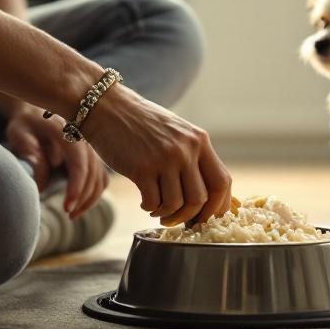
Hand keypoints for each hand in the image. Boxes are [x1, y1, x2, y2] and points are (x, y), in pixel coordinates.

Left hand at [5, 104, 108, 218]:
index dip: (76, 186)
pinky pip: (100, 179)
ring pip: (100, 177)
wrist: (36, 111)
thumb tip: (40, 180)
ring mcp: (91, 148)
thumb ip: (28, 152)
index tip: (67, 207)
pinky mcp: (92, 157)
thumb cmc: (25, 124)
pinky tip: (79, 205)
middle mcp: (84, 138)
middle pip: (93, 172)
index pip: (79, 161)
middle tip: (68, 215)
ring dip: (90, 199)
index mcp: (66, 130)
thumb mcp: (18, 133)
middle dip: (83, 198)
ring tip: (72, 214)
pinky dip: (94, 194)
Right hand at [83, 85, 231, 225]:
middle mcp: (185, 149)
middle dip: (191, 217)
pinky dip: (150, 208)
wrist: (107, 107)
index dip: (218, 207)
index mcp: (199, 140)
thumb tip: (206, 197)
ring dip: (168, 215)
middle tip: (179, 220)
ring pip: (178, 204)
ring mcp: (164, 159)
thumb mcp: (177, 132)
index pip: (223, 182)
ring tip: (158, 210)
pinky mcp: (141, 168)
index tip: (207, 218)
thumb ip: (193, 156)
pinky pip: (154, 202)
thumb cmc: (141, 123)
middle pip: (201, 199)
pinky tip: (145, 203)